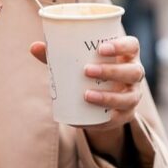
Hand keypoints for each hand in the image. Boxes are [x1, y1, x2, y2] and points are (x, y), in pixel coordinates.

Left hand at [30, 36, 143, 155]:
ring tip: (86, 95)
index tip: (100, 48)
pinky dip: (103, 121)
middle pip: (133, 71)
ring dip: (109, 97)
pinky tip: (86, 120)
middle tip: (86, 71)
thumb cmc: (87, 71)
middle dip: (111, 71)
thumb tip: (34, 47)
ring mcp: (133, 95)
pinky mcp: (126, 115)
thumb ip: (57, 55)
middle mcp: (134, 74)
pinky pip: (119, 119)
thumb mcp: (76, 62)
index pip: (132, 46)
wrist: (98, 99)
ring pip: (129, 97)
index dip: (121, 45)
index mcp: (126, 56)